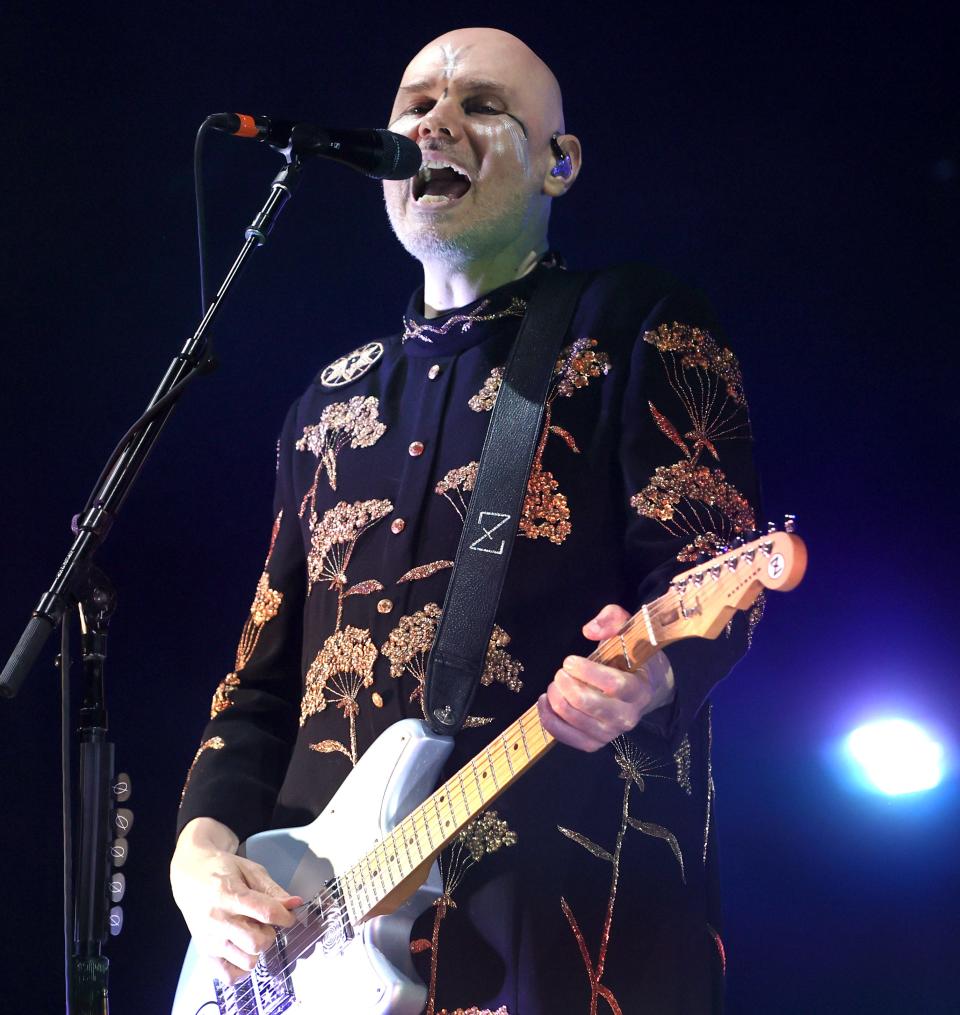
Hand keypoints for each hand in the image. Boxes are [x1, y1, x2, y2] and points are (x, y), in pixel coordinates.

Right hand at [170, 817, 302, 983]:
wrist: (190, 875)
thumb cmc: (222, 870)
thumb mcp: (250, 870)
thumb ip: (273, 890)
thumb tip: (295, 904)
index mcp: (229, 894)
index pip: (265, 912)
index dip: (285, 916)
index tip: (289, 916)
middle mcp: (218, 921)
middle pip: (257, 942)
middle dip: (270, 933)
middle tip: (265, 923)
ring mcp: (210, 940)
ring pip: (247, 961)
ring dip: (257, 950)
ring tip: (251, 934)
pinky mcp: (205, 953)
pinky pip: (229, 976)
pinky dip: (242, 969)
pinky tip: (243, 951)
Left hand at [537, 604, 675, 751]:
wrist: (648, 690)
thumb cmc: (633, 659)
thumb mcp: (629, 632)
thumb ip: (612, 619)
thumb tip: (589, 630)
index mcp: (639, 689)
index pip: (613, 685)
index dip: (587, 672)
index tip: (569, 660)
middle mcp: (628, 716)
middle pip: (590, 705)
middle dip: (566, 686)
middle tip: (559, 673)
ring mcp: (611, 732)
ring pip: (577, 722)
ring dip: (557, 702)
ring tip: (553, 685)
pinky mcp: (596, 743)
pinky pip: (569, 739)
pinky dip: (551, 722)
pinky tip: (545, 704)